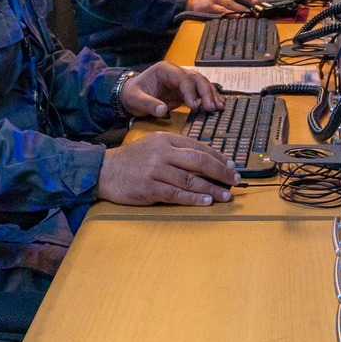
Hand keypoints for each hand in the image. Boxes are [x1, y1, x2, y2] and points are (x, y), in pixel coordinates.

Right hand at [98, 133, 236, 205]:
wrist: (104, 171)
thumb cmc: (132, 160)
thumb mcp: (153, 145)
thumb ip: (176, 149)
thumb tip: (205, 157)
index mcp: (166, 140)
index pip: (198, 147)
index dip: (218, 157)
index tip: (232, 166)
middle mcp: (162, 153)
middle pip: (199, 162)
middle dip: (221, 172)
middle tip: (236, 180)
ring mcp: (155, 170)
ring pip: (190, 180)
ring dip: (212, 188)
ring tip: (227, 195)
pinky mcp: (149, 188)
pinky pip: (176, 194)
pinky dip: (194, 198)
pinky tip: (207, 201)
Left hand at [122, 60, 222, 116]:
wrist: (128, 96)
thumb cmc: (131, 95)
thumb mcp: (135, 100)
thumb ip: (148, 104)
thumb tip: (163, 111)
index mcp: (164, 70)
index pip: (182, 78)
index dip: (190, 92)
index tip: (194, 106)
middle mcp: (176, 72)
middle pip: (196, 78)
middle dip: (206, 92)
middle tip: (212, 108)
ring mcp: (181, 81)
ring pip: (201, 84)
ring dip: (211, 95)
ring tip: (219, 108)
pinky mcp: (184, 91)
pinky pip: (200, 92)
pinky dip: (209, 98)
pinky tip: (218, 106)